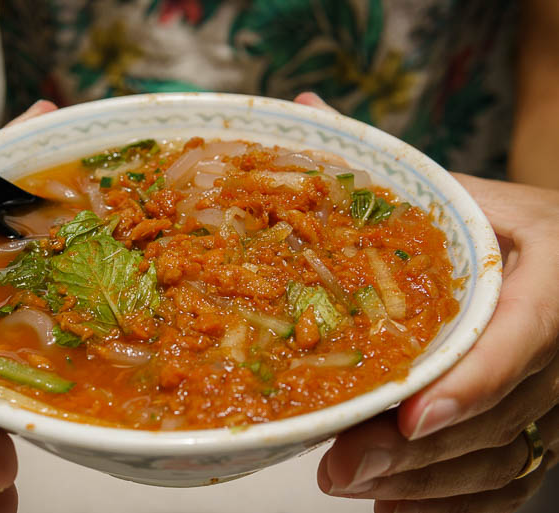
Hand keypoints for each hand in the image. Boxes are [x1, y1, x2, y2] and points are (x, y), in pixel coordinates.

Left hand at [295, 92, 558, 510]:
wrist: (558, 259)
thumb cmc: (505, 225)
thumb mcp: (459, 189)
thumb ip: (385, 167)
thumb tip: (303, 109)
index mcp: (550, 271)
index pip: (525, 335)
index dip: (473, 380)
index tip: (413, 415)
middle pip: (500, 413)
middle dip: (417, 450)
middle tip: (339, 464)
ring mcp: (556, 398)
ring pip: (502, 459)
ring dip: (424, 483)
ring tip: (352, 483)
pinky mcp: (541, 433)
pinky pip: (510, 487)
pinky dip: (454, 507)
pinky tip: (397, 508)